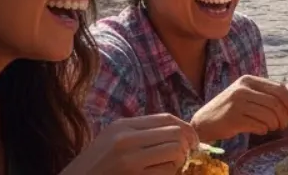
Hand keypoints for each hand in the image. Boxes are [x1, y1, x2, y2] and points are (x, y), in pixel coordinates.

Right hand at [62, 114, 197, 174]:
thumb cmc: (95, 167)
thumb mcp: (113, 140)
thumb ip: (141, 133)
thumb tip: (178, 132)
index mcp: (123, 126)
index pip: (167, 118)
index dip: (185, 128)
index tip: (192, 140)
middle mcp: (126, 138)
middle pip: (175, 133)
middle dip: (187, 145)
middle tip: (185, 156)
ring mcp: (129, 159)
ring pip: (176, 151)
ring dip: (180, 161)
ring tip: (172, 167)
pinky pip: (167, 172)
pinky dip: (171, 174)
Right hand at [191, 75, 287, 142]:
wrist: (203, 122)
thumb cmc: (230, 109)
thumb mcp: (246, 94)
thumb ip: (265, 95)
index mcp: (248, 80)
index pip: (278, 88)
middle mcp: (242, 89)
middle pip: (276, 102)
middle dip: (285, 115)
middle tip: (285, 124)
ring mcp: (236, 104)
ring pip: (269, 115)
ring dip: (274, 124)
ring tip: (271, 127)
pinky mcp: (233, 119)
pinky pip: (258, 125)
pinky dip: (264, 129)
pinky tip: (260, 130)